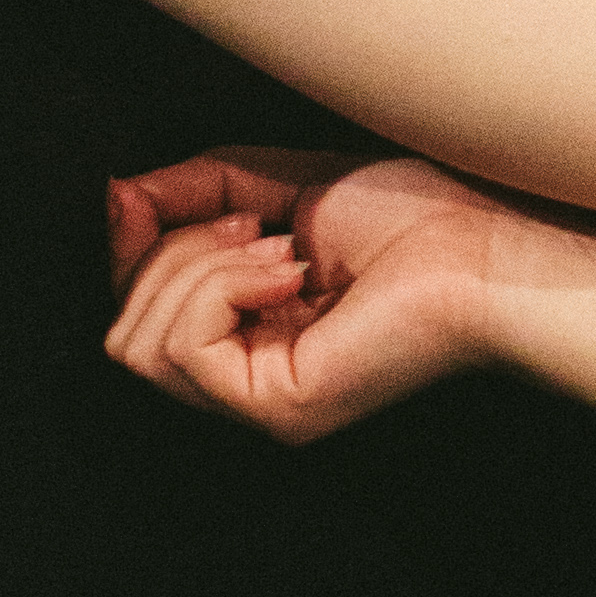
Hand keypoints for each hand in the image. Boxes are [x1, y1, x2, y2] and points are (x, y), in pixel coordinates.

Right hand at [105, 153, 511, 444]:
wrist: (481, 242)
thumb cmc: (411, 217)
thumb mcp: (273, 187)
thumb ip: (192, 192)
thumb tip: (114, 196)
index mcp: (245, 338)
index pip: (129, 313)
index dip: (125, 249)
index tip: (156, 196)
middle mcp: (245, 384)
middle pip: (122, 331)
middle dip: (170, 254)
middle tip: (257, 228)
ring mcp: (259, 407)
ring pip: (140, 343)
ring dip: (195, 268)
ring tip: (278, 249)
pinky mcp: (277, 409)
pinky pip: (186, 349)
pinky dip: (222, 287)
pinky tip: (291, 271)